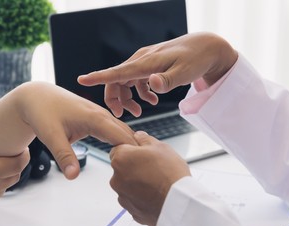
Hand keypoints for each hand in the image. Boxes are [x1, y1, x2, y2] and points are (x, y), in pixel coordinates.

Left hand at [16, 82, 136, 178]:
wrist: (37, 97)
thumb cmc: (43, 113)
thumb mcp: (52, 137)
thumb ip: (65, 157)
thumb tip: (73, 177)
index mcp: (96, 118)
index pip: (124, 138)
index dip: (132, 155)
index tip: (137, 171)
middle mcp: (103, 114)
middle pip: (128, 135)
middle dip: (136, 153)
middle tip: (141, 175)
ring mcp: (102, 115)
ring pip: (124, 132)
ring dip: (131, 148)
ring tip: (138, 168)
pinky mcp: (98, 118)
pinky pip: (116, 131)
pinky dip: (123, 143)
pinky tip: (126, 157)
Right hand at [78, 32, 237, 117]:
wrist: (206, 48)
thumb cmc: (196, 59)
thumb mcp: (184, 73)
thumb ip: (167, 80)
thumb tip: (151, 83)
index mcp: (145, 63)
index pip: (117, 71)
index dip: (98, 77)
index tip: (82, 80)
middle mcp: (141, 61)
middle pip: (116, 80)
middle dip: (115, 99)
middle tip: (121, 116)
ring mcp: (145, 63)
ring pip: (125, 82)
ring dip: (128, 99)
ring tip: (140, 112)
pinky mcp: (150, 66)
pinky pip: (136, 81)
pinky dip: (140, 93)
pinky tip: (152, 100)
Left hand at [109, 131, 189, 225]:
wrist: (179, 202)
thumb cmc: (170, 173)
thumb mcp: (161, 147)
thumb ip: (144, 139)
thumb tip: (138, 136)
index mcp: (120, 159)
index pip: (118, 150)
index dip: (131, 151)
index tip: (143, 155)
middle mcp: (116, 178)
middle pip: (122, 169)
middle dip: (133, 168)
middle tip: (153, 169)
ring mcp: (122, 196)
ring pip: (127, 186)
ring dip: (137, 184)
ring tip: (156, 184)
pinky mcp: (131, 211)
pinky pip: (134, 201)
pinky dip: (142, 198)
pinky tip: (156, 196)